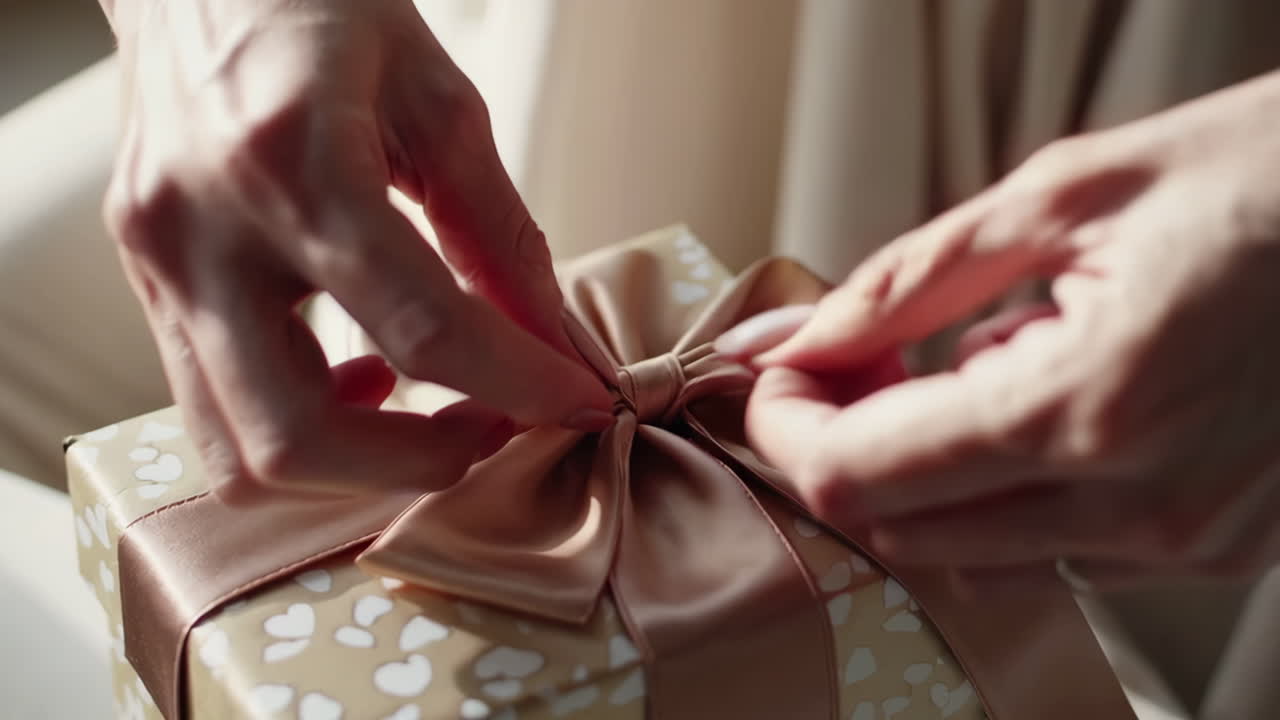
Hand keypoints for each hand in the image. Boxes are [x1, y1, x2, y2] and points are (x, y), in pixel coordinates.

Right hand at [101, 0, 611, 500]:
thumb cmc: (320, 7)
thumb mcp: (437, 98)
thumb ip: (498, 230)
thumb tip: (552, 343)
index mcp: (290, 163)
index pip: (422, 329)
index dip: (521, 386)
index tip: (579, 404)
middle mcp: (201, 233)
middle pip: (295, 438)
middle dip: (418, 465)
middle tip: (495, 427)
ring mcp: (155, 268)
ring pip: (238, 455)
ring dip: (355, 468)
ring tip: (429, 411)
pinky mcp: (143, 286)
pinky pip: (215, 412)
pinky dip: (303, 430)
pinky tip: (362, 376)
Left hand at [718, 71, 1279, 584]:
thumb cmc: (1267, 179)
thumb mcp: (1066, 193)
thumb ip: (908, 282)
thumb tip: (797, 339)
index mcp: (1092, 406)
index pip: (862, 475)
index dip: (788, 430)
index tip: (777, 377)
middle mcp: (1143, 505)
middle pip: (903, 528)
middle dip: (845, 447)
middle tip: (852, 361)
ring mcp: (1188, 542)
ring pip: (975, 550)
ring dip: (930, 468)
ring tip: (983, 356)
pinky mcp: (1219, 550)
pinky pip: (1059, 551)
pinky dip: (1012, 484)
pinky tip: (1056, 394)